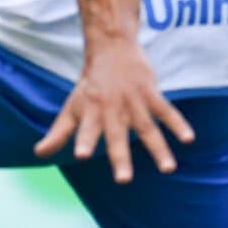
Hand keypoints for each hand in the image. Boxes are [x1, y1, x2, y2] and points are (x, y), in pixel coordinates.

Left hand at [34, 39, 194, 184]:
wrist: (110, 48)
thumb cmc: (89, 85)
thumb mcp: (71, 107)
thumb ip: (58, 133)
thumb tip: (38, 154)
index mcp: (91, 114)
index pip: (86, 130)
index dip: (83, 141)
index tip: (82, 155)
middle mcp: (112, 110)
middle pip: (117, 136)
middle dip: (120, 156)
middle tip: (124, 179)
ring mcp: (133, 102)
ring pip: (147, 128)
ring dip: (158, 148)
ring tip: (168, 169)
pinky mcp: (150, 94)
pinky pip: (166, 111)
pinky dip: (177, 124)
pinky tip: (188, 138)